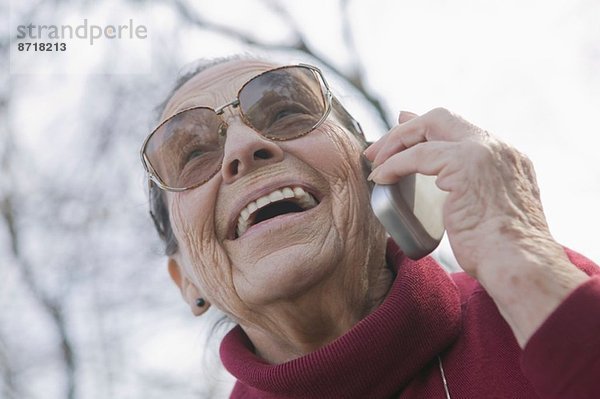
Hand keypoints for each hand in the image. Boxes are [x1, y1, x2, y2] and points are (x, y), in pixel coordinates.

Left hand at [365, 108, 587, 344]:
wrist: (519, 264)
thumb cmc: (501, 254)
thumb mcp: (489, 214)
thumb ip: (471, 194)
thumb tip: (443, 189)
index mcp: (507, 158)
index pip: (461, 129)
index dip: (426, 128)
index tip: (401, 134)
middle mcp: (499, 148)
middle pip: (442, 118)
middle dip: (405, 129)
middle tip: (378, 150)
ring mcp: (484, 152)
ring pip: (429, 127)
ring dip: (395, 143)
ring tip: (375, 162)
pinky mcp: (466, 164)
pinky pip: (417, 155)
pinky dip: (394, 164)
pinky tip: (380, 177)